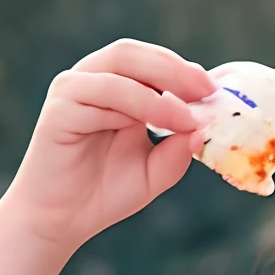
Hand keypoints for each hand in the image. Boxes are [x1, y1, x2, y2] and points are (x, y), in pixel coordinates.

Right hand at [0, 39, 217, 250]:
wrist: (62, 222)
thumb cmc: (106, 191)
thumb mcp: (156, 171)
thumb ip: (178, 149)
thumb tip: (204, 127)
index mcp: (116, 88)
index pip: (150, 60)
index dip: (183, 68)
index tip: (216, 90)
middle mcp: (91, 82)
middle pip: (131, 52)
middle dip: (173, 68)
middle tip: (205, 90)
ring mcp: (72, 93)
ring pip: (118, 69)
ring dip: (158, 90)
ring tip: (185, 117)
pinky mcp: (58, 111)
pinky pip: (98, 94)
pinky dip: (132, 105)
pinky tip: (152, 126)